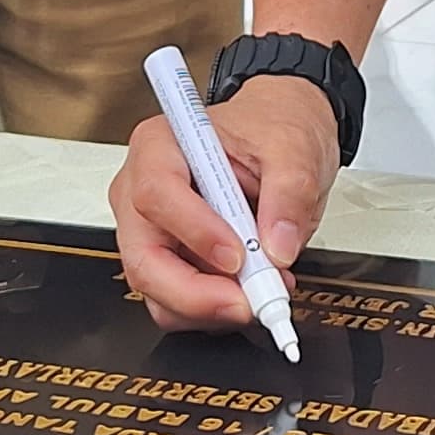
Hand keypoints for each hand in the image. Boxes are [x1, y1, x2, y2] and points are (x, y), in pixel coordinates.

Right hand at [113, 75, 335, 329]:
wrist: (278, 134)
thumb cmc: (270, 127)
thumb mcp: (293, 149)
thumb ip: (289, 195)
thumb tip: (278, 246)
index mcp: (161, 145)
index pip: (157, 194)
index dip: (196, 232)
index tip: (240, 256)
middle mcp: (141, 189)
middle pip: (144, 257)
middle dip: (195, 293)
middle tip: (248, 301)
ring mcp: (149, 229)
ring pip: (156, 289)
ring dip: (208, 305)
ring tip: (262, 288)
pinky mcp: (166, 259)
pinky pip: (174, 300)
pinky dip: (212, 307)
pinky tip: (249, 288)